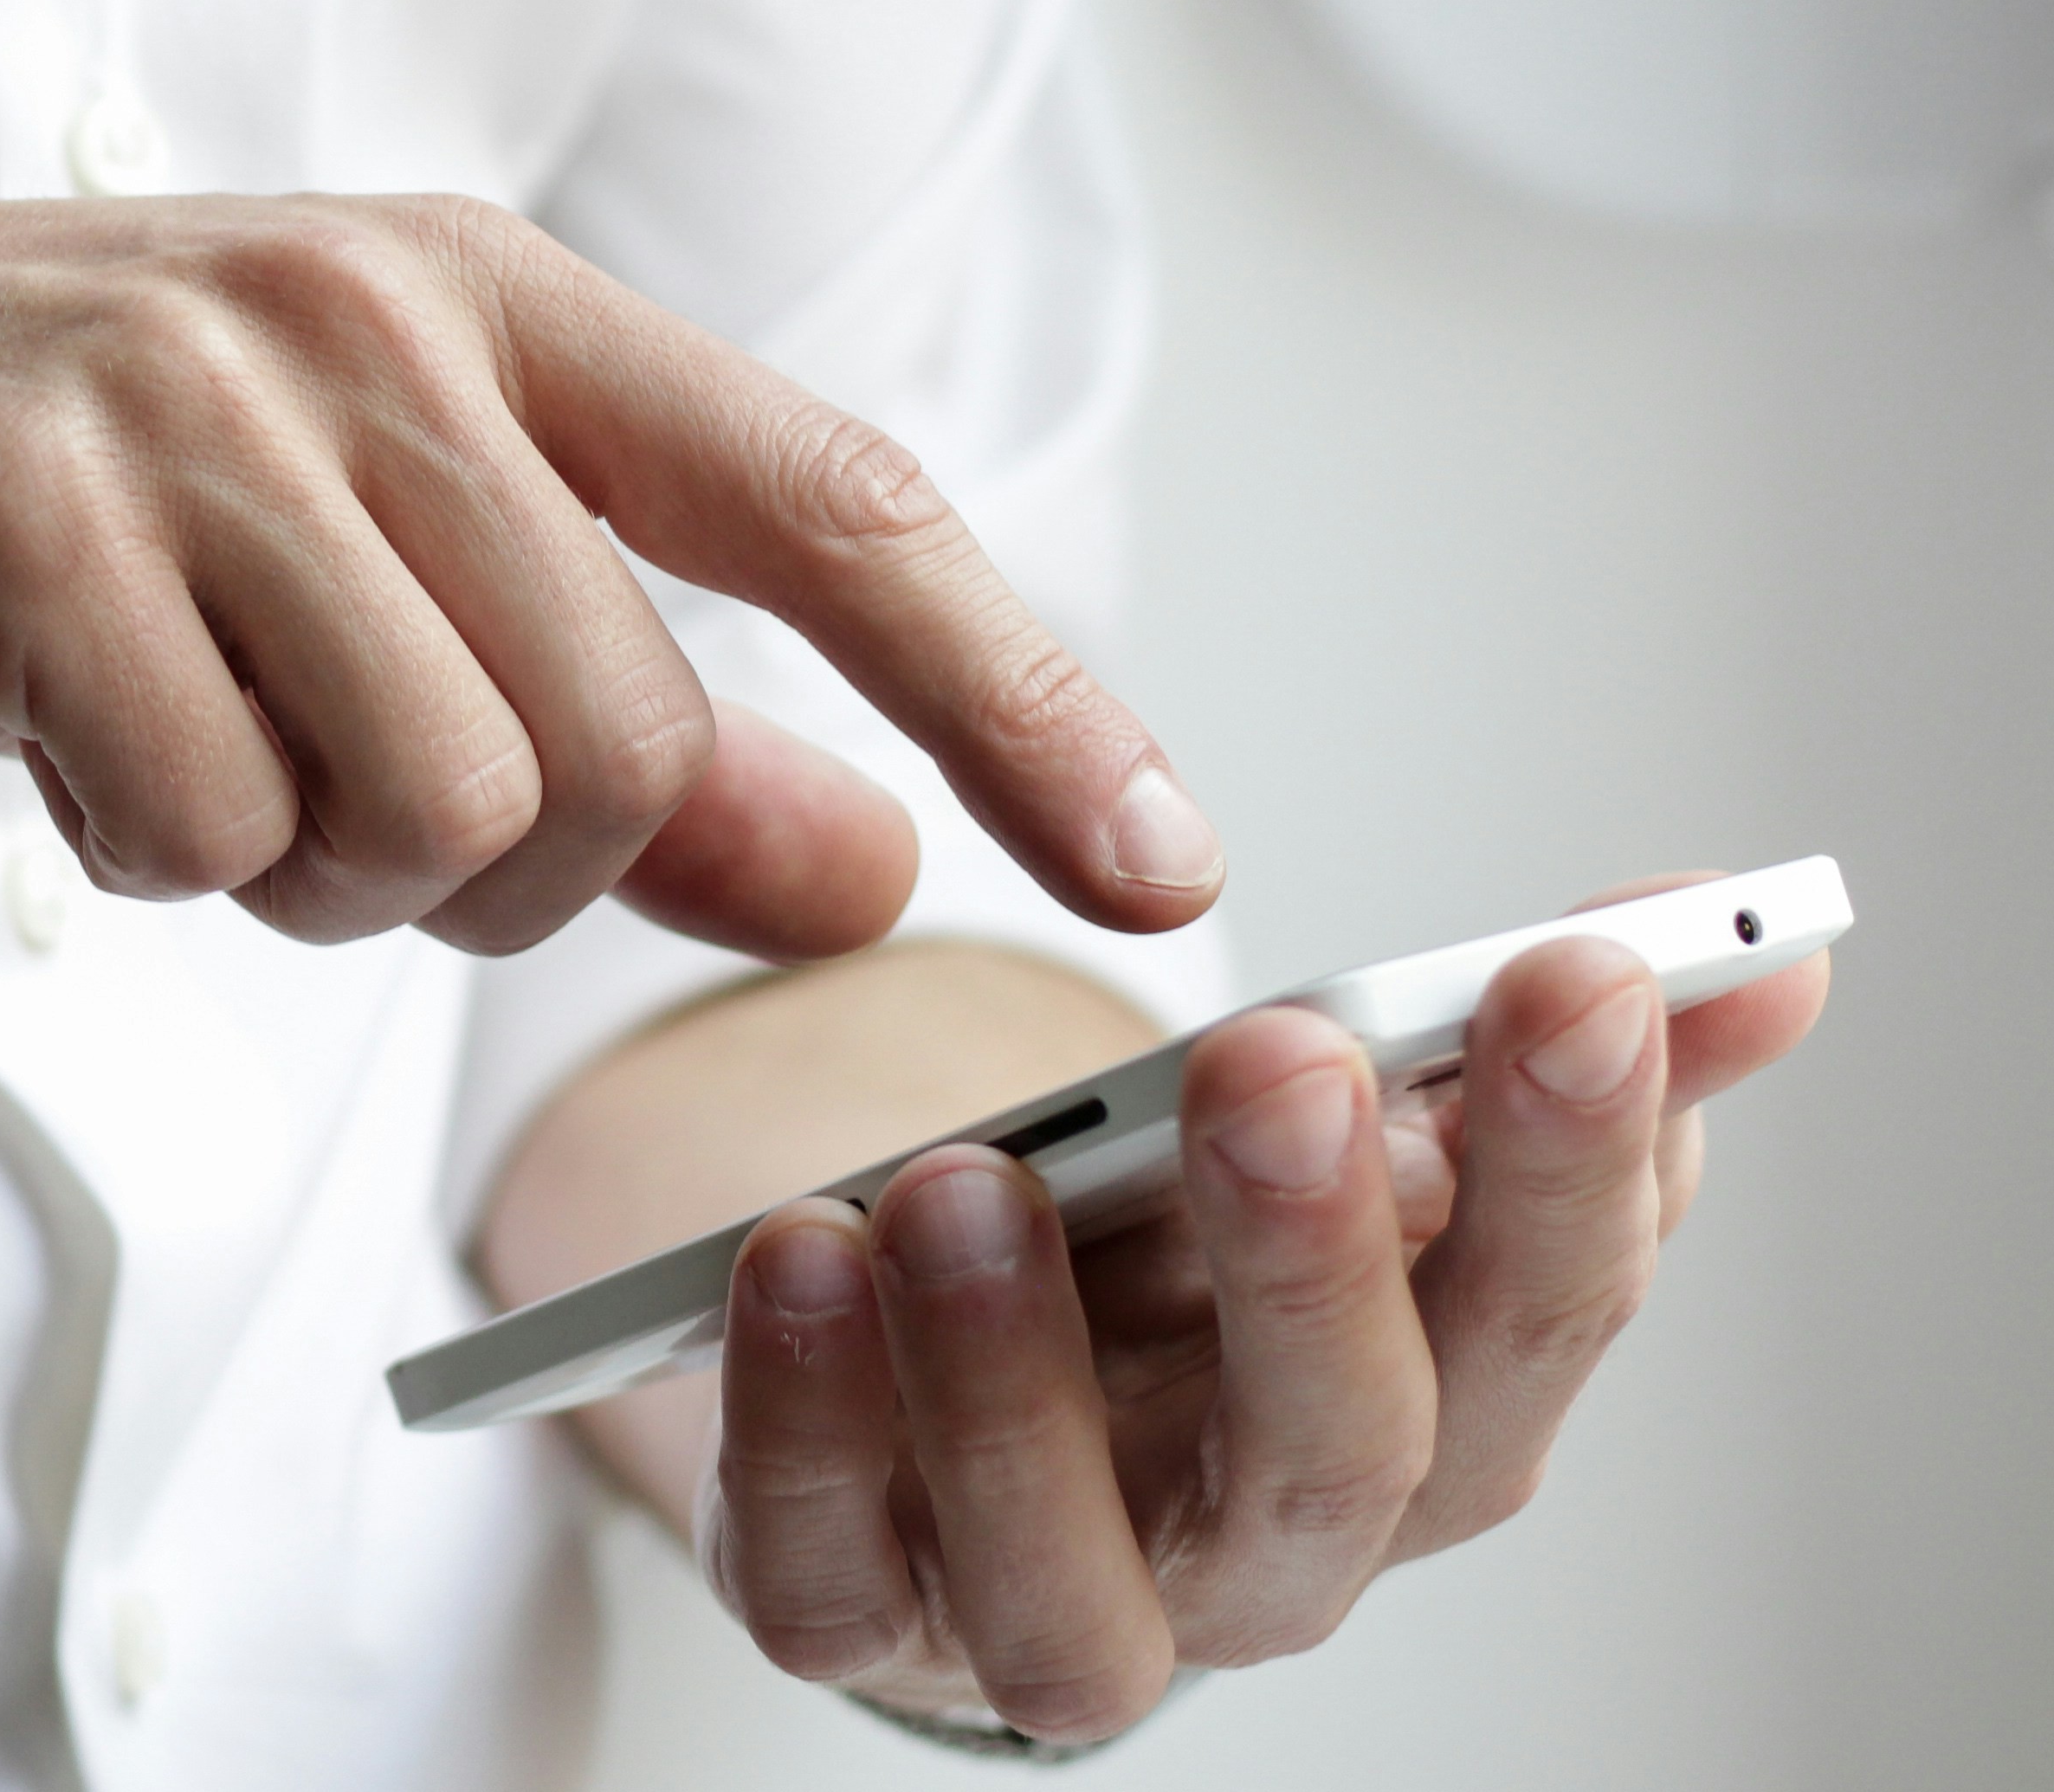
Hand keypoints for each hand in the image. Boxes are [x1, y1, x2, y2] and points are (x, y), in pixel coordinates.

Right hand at [0, 195, 1222, 957]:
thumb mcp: (320, 572)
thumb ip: (610, 712)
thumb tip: (869, 866)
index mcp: (465, 291)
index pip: (833, 502)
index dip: (1023, 693)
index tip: (1166, 866)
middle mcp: (358, 310)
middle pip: (619, 743)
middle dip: (481, 865)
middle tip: (290, 797)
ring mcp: (184, 395)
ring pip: (438, 807)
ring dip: (299, 869)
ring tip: (155, 749)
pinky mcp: (16, 510)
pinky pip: (210, 830)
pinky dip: (139, 859)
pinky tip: (34, 742)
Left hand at [689, 898, 1830, 1741]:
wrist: (944, 1376)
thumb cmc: (1173, 1263)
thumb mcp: (1340, 1134)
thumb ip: (1519, 1046)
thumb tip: (1761, 942)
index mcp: (1429, 1417)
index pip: (1545, 1310)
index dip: (1577, 1156)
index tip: (1571, 971)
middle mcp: (1266, 1552)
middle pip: (1337, 1457)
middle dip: (1315, 1259)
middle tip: (1279, 1063)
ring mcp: (1054, 1605)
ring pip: (1071, 1579)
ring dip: (1016, 1378)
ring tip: (962, 1181)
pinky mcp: (853, 1613)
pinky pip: (821, 1576)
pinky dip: (802, 1429)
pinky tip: (795, 1259)